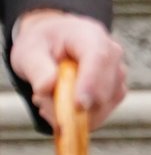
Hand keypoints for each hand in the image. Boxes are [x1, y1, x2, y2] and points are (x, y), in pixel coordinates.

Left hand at [10, 7, 127, 129]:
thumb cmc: (42, 45)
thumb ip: (38, 69)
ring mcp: (116, 75)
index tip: (78, 106)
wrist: (51, 44)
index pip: (99, 57)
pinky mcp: (114, 93)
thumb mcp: (29, 52)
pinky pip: (99, 115)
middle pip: (106, 87)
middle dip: (73, 106)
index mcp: (89, 34)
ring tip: (44, 99)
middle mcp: (111, 54)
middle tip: (40, 100)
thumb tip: (49, 87)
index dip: (91, 83)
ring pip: (103, 106)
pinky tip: (57, 106)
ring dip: (72, 114)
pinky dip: (77, 119)